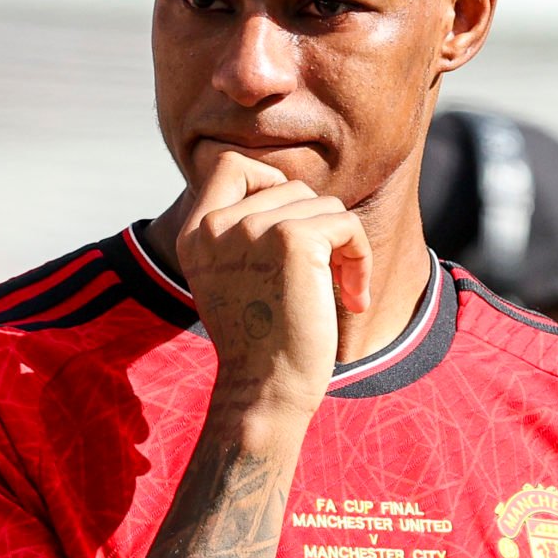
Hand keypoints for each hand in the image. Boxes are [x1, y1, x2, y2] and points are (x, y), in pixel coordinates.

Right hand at [176, 151, 370, 425]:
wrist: (264, 391)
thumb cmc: (259, 345)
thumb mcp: (232, 280)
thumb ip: (243, 234)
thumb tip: (291, 193)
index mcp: (196, 233)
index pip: (232, 166)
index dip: (269, 183)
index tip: (289, 231)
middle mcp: (217, 225)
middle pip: (290, 188)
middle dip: (317, 227)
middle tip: (324, 277)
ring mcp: (252, 228)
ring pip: (323, 205)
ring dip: (342, 247)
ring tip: (340, 291)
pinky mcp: (293, 239)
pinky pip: (346, 224)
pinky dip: (361, 259)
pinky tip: (355, 298)